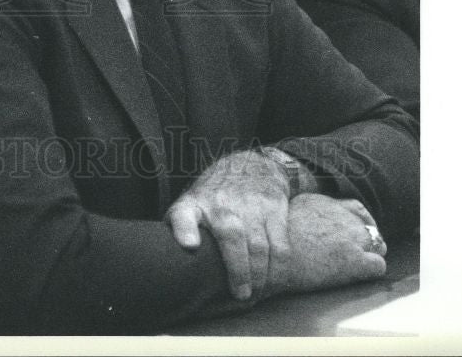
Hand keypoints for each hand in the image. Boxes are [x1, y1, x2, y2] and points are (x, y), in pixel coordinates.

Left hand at [165, 150, 291, 300]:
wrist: (250, 165)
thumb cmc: (214, 196)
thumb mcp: (190, 205)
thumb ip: (180, 228)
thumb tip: (183, 255)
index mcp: (194, 205)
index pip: (183, 214)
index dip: (184, 229)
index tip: (190, 245)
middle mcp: (222, 202)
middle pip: (233, 238)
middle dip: (240, 273)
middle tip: (242, 297)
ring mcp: (250, 203)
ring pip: (260, 246)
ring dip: (261, 276)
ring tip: (256, 292)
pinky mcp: (274, 207)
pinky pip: (281, 244)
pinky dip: (280, 267)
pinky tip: (274, 279)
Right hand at [272, 194, 386, 294]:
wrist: (271, 259)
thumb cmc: (271, 243)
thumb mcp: (284, 215)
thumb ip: (302, 216)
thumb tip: (304, 225)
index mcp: (323, 203)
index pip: (355, 208)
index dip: (359, 223)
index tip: (354, 236)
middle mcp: (340, 216)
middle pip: (369, 228)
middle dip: (365, 242)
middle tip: (354, 257)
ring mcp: (350, 236)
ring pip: (378, 244)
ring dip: (370, 256)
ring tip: (356, 269)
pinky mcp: (354, 259)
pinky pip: (378, 265)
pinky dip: (372, 271)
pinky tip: (358, 276)